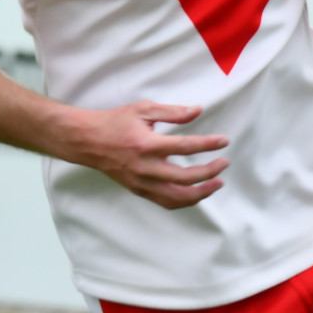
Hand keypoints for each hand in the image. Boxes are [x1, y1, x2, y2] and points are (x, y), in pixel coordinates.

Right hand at [69, 101, 229, 209]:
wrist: (88, 141)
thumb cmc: (115, 122)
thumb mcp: (143, 109)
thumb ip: (172, 112)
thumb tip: (197, 110)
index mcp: (147, 144)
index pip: (185, 146)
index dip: (208, 144)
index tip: (223, 141)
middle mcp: (145, 168)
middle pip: (186, 177)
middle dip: (210, 172)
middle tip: (224, 163)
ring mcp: (142, 183)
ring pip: (178, 197)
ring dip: (202, 193)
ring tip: (217, 183)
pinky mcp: (139, 191)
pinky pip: (166, 202)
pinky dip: (185, 201)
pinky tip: (197, 193)